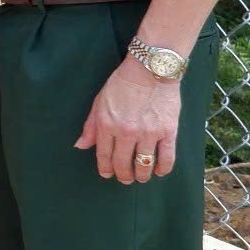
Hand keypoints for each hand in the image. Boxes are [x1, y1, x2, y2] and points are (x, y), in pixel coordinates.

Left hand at [77, 57, 182, 183]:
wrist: (150, 70)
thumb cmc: (122, 84)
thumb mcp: (99, 102)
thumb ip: (91, 126)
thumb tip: (81, 146)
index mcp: (107, 125)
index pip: (104, 155)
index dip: (105, 168)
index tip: (107, 174)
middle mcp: (127, 132)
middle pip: (123, 163)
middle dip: (123, 175)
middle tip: (125, 179)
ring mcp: (149, 133)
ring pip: (144, 164)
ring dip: (141, 175)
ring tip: (141, 177)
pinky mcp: (168, 131)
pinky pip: (166, 157)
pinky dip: (162, 168)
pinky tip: (159, 171)